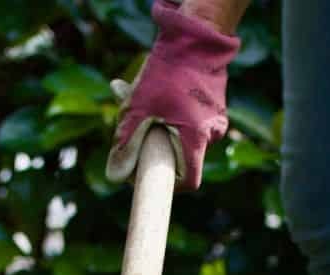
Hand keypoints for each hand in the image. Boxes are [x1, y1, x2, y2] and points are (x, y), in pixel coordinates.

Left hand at [106, 0, 240, 191]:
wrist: (196, 35)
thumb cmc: (168, 72)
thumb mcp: (139, 109)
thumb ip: (126, 144)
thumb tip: (114, 177)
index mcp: (197, 140)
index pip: (187, 182)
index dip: (165, 184)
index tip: (145, 171)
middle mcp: (212, 134)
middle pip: (179, 156)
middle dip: (153, 145)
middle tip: (132, 124)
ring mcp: (215, 118)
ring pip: (181, 134)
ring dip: (158, 123)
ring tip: (138, 97)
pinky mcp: (212, 104)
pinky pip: (188, 117)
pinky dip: (168, 110)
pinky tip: (153, 89)